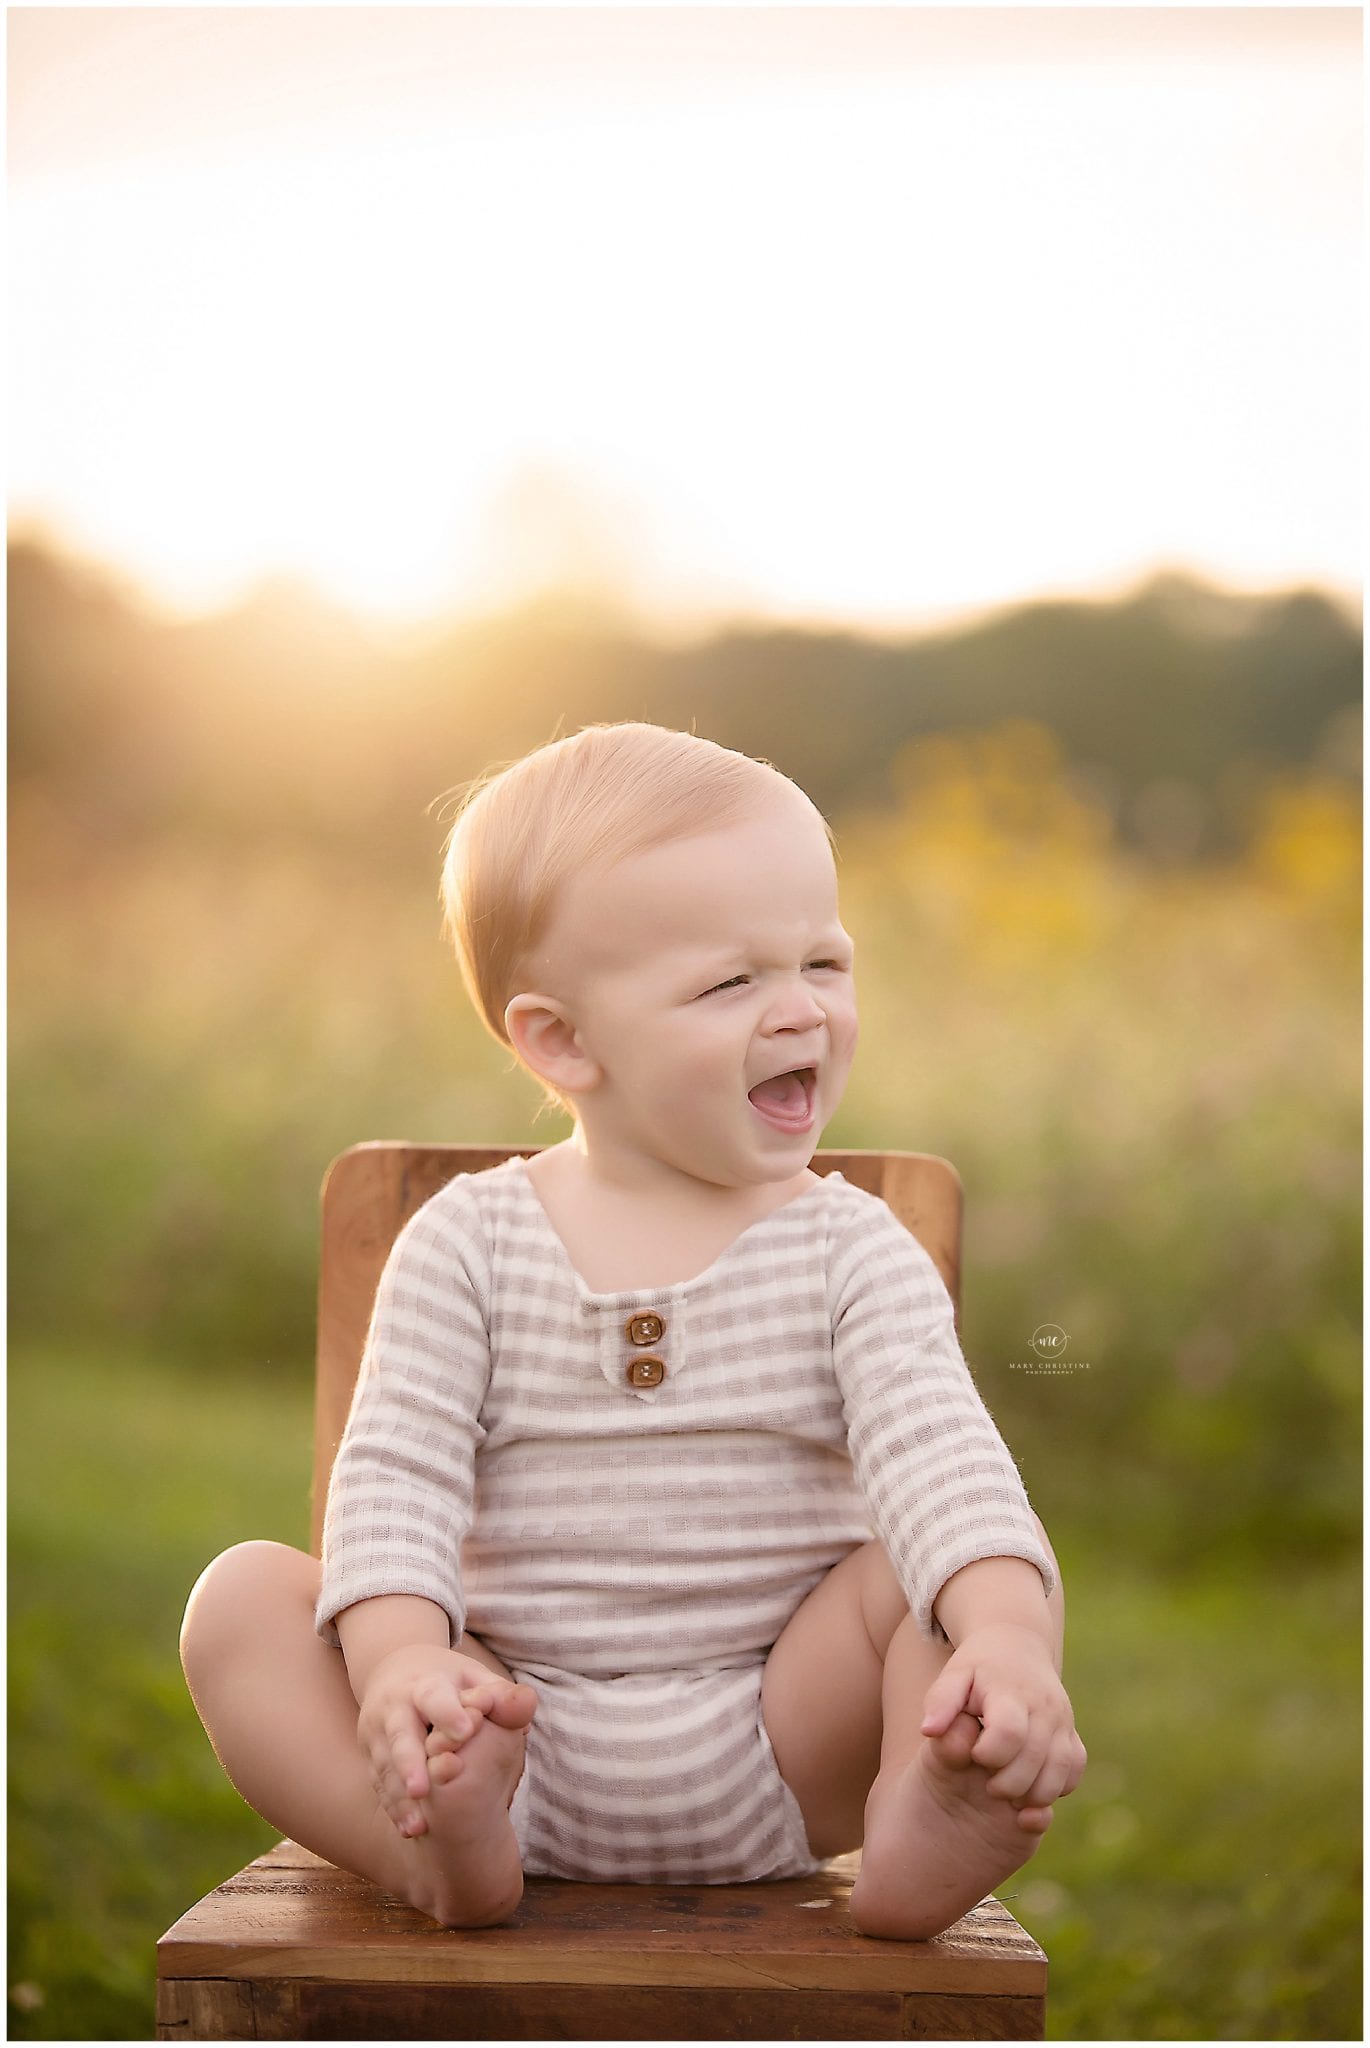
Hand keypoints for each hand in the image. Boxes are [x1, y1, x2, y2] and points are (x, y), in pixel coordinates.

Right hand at [356, 1644, 501, 1838]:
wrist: (392, 1670)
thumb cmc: (446, 1680)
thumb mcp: (472, 1677)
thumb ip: (500, 1695)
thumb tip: (525, 1710)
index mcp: (424, 1684)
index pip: (434, 1697)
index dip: (448, 1713)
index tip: (465, 1732)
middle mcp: (395, 1707)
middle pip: (401, 1735)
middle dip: (409, 1762)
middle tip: (422, 1790)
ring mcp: (377, 1732)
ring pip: (386, 1766)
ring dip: (400, 1798)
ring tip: (418, 1826)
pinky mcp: (370, 1754)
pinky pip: (379, 1784)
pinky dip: (393, 1807)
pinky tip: (408, 1829)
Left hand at [920, 1623, 1086, 1812]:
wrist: (1018, 1646)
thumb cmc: (978, 1668)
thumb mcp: (954, 1676)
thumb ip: (940, 1702)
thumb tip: (928, 1730)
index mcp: (1011, 1692)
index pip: (1009, 1732)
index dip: (989, 1754)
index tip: (975, 1755)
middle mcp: (1043, 1706)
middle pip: (1034, 1758)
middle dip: (1008, 1783)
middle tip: (989, 1782)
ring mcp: (1062, 1720)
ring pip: (1059, 1770)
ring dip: (1034, 1793)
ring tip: (1010, 1792)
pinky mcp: (1072, 1733)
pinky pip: (1074, 1769)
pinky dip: (1056, 1786)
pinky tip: (1032, 1784)